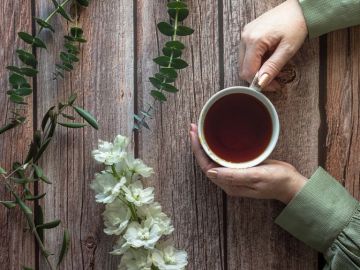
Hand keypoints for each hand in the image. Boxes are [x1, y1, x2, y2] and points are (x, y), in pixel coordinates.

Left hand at [189, 124, 306, 203]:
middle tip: (193, 127)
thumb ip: (235, 176)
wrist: (291, 183)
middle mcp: (229, 180)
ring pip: (214, 159)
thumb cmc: (277, 181)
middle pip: (207, 162)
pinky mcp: (240, 169)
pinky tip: (215, 138)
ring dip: (205, 145)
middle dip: (198, 145)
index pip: (206, 166)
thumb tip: (211, 172)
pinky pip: (223, 157)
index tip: (194, 134)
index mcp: (230, 184)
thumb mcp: (257, 176)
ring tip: (199, 130)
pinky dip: (216, 146)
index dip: (198, 151)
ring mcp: (234, 175)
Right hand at [240, 0, 307, 89]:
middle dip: (258, 77)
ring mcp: (245, 34)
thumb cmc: (296, 25)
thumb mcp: (287, 50)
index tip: (273, 86)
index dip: (259, 83)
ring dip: (258, 69)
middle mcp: (245, 37)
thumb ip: (273, 67)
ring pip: (245, 62)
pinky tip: (269, 58)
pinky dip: (257, 60)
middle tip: (275, 79)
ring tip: (274, 67)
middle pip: (244, 68)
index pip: (248, 71)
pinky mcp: (248, 33)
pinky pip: (247, 54)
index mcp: (254, 41)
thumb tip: (262, 82)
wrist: (298, 9)